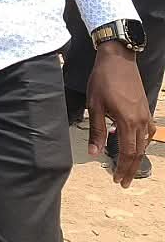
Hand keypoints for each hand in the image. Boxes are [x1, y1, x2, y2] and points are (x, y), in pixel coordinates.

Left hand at [86, 42, 154, 185]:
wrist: (117, 60)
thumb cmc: (102, 80)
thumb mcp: (94, 106)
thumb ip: (96, 131)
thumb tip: (94, 152)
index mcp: (127, 121)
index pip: (128, 152)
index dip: (123, 168)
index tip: (117, 180)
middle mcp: (140, 120)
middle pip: (138, 151)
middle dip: (130, 168)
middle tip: (122, 182)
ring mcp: (145, 114)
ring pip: (144, 142)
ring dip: (136, 157)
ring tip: (127, 168)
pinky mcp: (145, 108)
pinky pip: (147, 131)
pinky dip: (142, 142)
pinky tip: (136, 145)